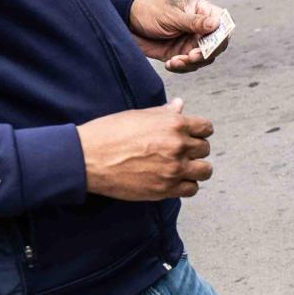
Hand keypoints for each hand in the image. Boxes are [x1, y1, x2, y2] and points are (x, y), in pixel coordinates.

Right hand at [78, 99, 214, 200]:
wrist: (88, 158)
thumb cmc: (109, 133)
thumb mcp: (138, 116)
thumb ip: (164, 113)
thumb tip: (180, 105)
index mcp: (173, 124)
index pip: (206, 128)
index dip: (199, 131)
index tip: (192, 135)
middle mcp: (178, 146)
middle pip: (205, 149)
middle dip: (195, 150)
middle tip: (180, 152)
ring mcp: (174, 169)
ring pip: (204, 170)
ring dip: (196, 169)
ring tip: (182, 168)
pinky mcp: (166, 188)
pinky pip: (192, 189)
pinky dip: (187, 185)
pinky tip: (175, 180)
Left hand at [128, 0, 227, 71]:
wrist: (127, 24)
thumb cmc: (150, 11)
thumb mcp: (172, 15)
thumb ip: (194, 22)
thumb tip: (216, 24)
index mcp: (202, 11)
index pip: (222, 25)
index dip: (221, 37)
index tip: (211, 46)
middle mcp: (201, 28)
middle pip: (216, 45)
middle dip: (205, 54)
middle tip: (191, 57)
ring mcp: (192, 42)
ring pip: (204, 59)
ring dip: (191, 63)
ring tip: (175, 61)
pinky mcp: (182, 54)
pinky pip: (190, 66)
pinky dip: (181, 68)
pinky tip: (169, 64)